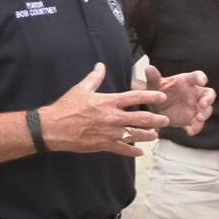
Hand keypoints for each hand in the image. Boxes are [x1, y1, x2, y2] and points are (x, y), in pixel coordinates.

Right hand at [41, 63, 168, 156]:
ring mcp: (109, 133)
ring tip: (155, 135)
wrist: (53, 128)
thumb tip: (100, 65)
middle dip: (157, 119)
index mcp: (109, 101)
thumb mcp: (81, 89)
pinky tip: (140, 152)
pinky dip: (133, 151)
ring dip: (148, 135)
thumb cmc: (66, 107)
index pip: (135, 96)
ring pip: (135, 135)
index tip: (162, 96)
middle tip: (166, 120)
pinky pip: (123, 149)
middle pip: (142, 118)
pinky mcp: (104, 145)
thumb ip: (94, 78)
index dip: (151, 95)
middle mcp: (112, 117)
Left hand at [144, 65, 215, 134]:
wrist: (155, 107)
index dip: (201, 78)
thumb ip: (153, 77)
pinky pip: (197, 124)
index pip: (197, 77)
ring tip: (198, 118)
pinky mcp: (191, 119)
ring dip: (204, 114)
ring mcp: (195, 107)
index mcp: (187, 81)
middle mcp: (194, 94)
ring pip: (206, 110)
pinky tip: (190, 131)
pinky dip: (196, 128)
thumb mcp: (154, 84)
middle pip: (209, 94)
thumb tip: (149, 68)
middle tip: (203, 104)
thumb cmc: (159, 91)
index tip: (202, 81)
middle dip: (208, 99)